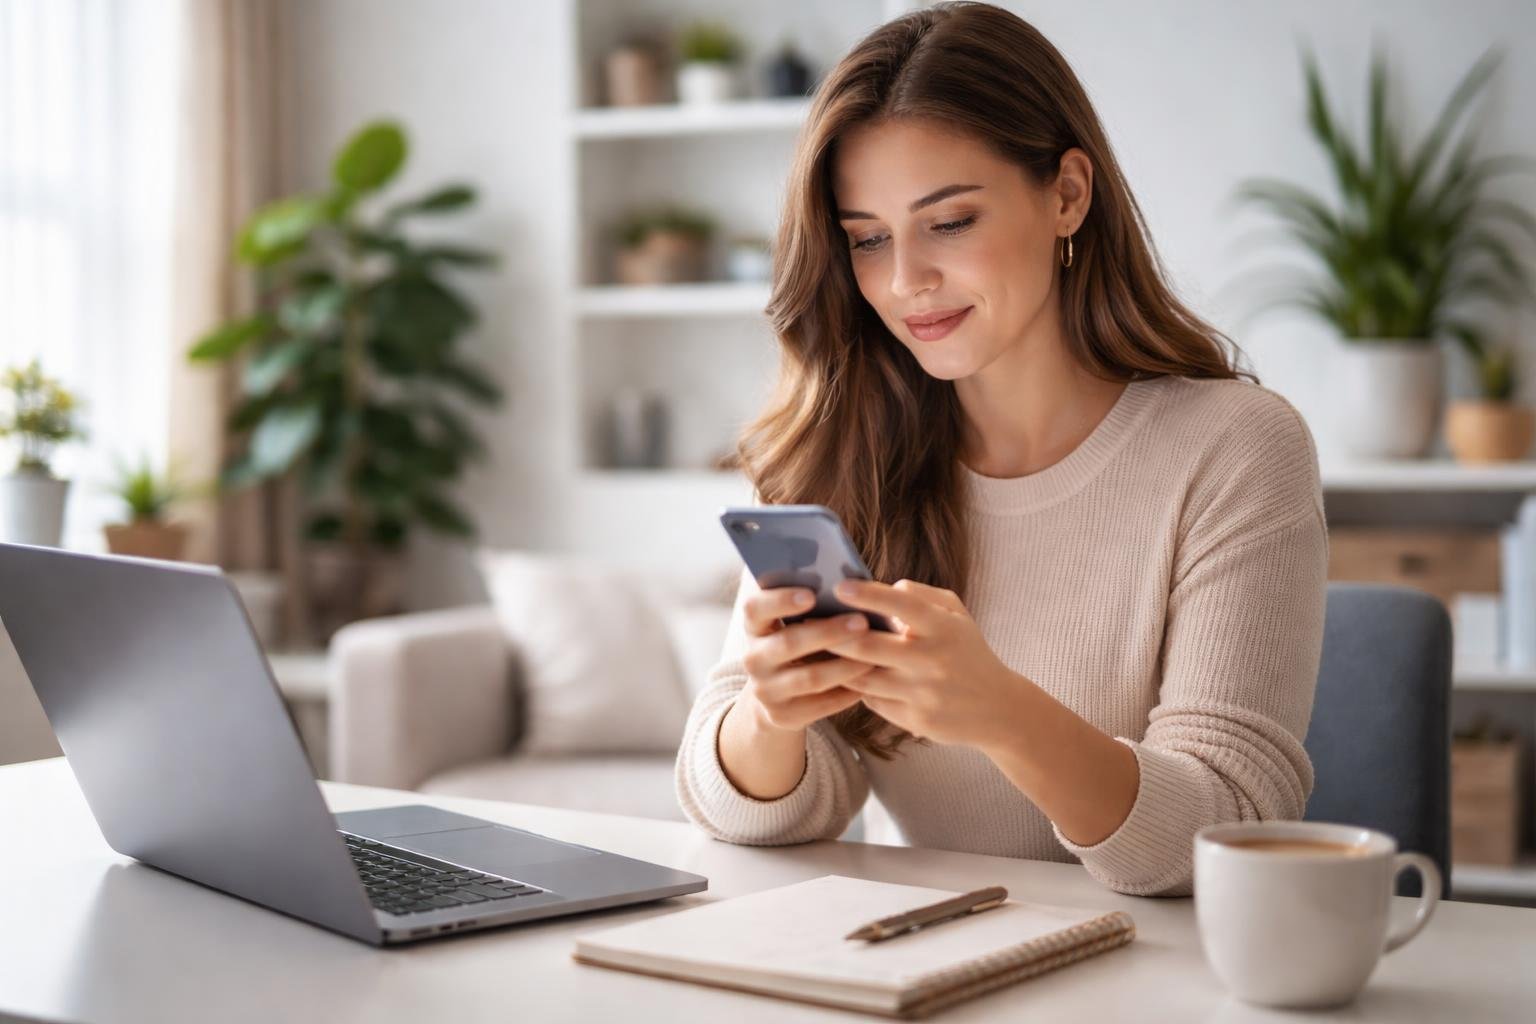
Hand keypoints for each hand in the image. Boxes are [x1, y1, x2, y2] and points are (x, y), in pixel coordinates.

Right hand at [737, 586, 874, 733]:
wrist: (777, 694)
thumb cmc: (798, 641)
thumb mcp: (791, 623)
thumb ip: (809, 605)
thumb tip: (849, 586)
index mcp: (754, 627)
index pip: (755, 608)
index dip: (780, 600)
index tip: (811, 594)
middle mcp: (753, 659)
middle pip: (788, 643)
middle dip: (828, 632)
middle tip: (863, 622)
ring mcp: (765, 690)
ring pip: (810, 678)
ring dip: (845, 666)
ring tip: (875, 656)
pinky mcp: (782, 716)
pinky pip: (820, 704)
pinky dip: (847, 693)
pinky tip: (868, 681)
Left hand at [827, 579, 1024, 748]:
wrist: (998, 709)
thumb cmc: (968, 652)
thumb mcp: (956, 615)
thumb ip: (922, 597)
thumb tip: (885, 588)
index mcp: (943, 629)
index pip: (901, 606)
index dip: (867, 595)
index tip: (838, 586)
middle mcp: (932, 661)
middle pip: (868, 647)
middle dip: (833, 635)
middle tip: (808, 624)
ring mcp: (922, 694)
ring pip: (863, 678)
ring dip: (837, 664)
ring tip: (815, 650)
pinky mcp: (915, 720)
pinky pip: (873, 701)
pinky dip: (857, 688)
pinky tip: (840, 678)